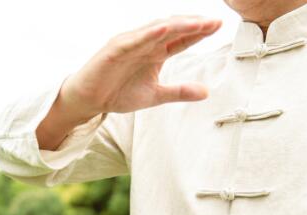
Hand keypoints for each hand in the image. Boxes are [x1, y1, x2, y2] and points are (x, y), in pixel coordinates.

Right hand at [61, 16, 221, 120]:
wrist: (89, 100)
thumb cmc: (117, 93)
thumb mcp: (155, 96)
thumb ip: (179, 92)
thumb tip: (205, 92)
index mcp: (155, 53)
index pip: (181, 39)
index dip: (199, 33)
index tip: (217, 27)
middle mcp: (145, 44)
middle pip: (173, 30)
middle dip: (193, 25)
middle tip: (213, 22)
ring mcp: (130, 44)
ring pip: (156, 30)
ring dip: (177, 25)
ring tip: (197, 22)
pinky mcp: (115, 49)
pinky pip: (134, 39)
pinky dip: (149, 34)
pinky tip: (163, 29)